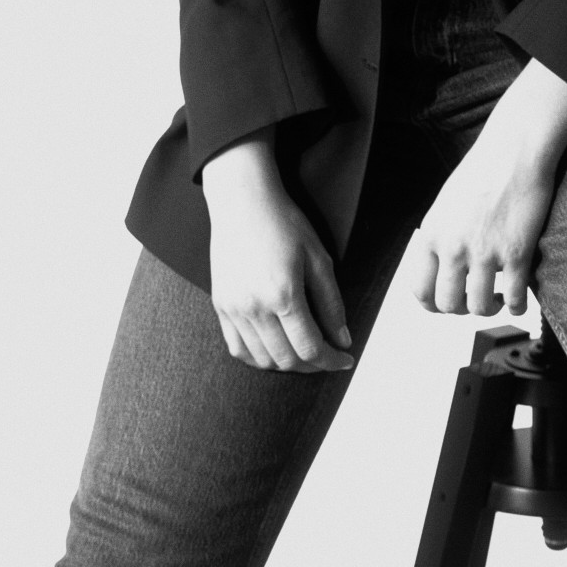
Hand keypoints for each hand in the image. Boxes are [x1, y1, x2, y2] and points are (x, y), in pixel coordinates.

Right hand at [203, 134, 353, 371]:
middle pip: (287, 360)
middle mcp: (255, 308)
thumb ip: (332, 303)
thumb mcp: (319, 258)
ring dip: (286, 364)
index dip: (331, 361)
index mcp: (284, 295)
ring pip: (261, 359)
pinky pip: (237, 348)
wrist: (242, 201)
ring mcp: (234, 308)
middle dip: (312, 365)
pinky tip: (274, 350)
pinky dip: (257, 358)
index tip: (345, 360)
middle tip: (327, 355)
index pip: (310, 348)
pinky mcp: (220, 305)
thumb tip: (342, 340)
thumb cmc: (284, 223)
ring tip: (303, 352)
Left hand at [403, 60, 566, 317]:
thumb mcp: (445, 203)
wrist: (515, 150)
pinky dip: (516, 306)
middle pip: (448, 305)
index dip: (433, 305)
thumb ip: (440, 236)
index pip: (420, 289)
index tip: (444, 304)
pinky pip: (514, 298)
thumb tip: (440, 265)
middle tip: (473, 301)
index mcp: (431, 235)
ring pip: (479, 307)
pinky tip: (518, 299)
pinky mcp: (517, 254)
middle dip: (461, 310)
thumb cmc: (483, 169)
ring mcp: (485, 253)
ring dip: (489, 309)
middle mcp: (453, 248)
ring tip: (496, 299)